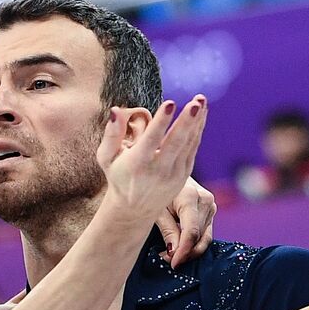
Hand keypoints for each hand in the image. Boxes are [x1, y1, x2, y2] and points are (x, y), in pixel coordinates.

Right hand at [98, 95, 207, 219]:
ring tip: (201, 99)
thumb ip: (111, 134)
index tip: (170, 103)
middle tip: (195, 102)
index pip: (151, 140)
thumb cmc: (118, 176)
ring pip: (188, 144)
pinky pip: (193, 149)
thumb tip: (116, 110)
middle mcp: (158, 170)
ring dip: (197, 121)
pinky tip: (202, 113)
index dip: (161, 122)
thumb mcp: (106, 158)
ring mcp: (174, 173)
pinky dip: (198, 131)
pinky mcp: (184, 174)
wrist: (134, 209)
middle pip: (176, 142)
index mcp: (138, 163)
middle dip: (186, 121)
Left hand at [157, 177, 216, 268]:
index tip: (173, 263)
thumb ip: (167, 229)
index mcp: (190, 196)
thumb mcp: (156, 208)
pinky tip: (180, 248)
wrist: (166, 169)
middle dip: (184, 252)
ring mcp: (211, 205)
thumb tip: (173, 252)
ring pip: (204, 237)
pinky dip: (194, 243)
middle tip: (167, 260)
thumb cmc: (156, 186)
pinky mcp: (211, 209)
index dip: (183, 251)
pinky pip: (206, 233)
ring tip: (170, 255)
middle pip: (198, 236)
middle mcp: (205, 200)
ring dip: (189, 250)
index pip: (191, 232)